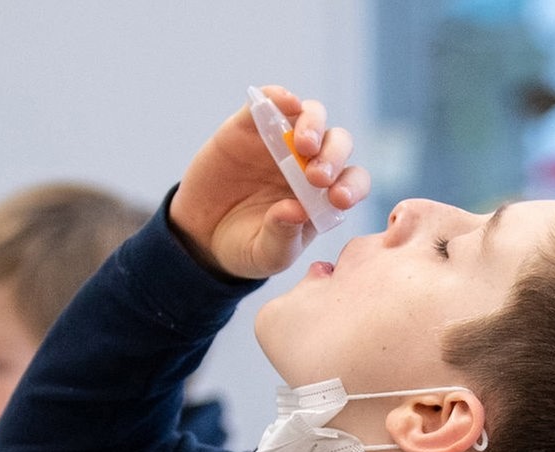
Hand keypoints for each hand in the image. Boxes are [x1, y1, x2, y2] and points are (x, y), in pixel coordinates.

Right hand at [170, 85, 371, 278]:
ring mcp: (282, 141)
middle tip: (317, 177)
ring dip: (314, 125)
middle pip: (337, 144)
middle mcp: (309, 163)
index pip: (352, 182)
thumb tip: (295, 210)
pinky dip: (280, 97)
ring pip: (311, 116)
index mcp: (324, 195)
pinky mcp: (251, 125)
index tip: (339, 199)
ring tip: (304, 146)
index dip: (352, 186)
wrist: (201, 233)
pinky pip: (272, 101)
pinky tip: (283, 102)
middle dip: (333, 156)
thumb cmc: (245, 246)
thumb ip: (283, 236)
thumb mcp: (266, 253)